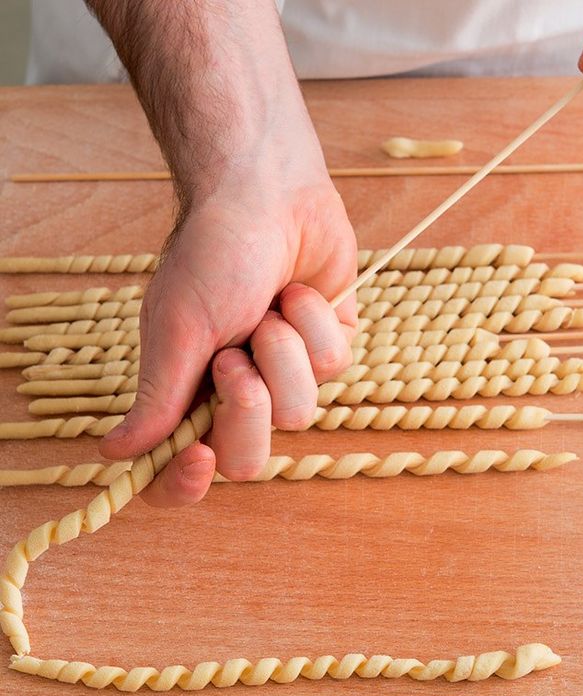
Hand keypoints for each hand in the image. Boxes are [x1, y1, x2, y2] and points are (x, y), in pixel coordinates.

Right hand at [99, 178, 356, 506]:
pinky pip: (334, 367)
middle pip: (247, 457)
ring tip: (269, 309)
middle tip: (235, 357)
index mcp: (189, 390)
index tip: (198, 458)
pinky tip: (299, 293)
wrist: (270, 194)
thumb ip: (159, 397)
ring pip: (299, 412)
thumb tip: (116, 453)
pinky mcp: (328, 348)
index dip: (185, 483)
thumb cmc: (215, 254)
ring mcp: (286, 372)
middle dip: (246, 408)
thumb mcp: (178, 328)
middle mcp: (237, 390)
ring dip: (282, 354)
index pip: (180, 467)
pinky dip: (315, 326)